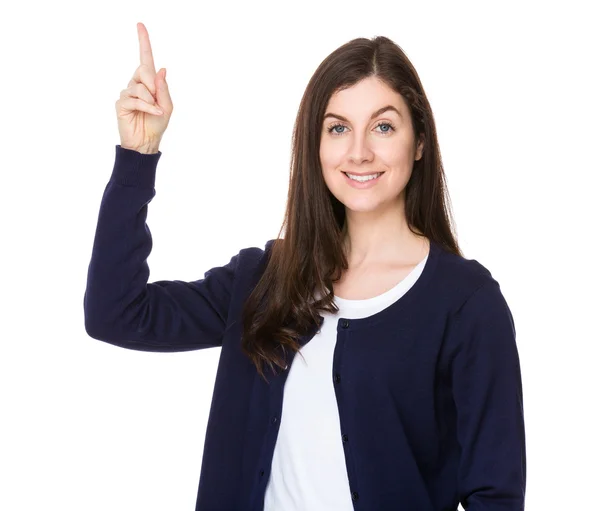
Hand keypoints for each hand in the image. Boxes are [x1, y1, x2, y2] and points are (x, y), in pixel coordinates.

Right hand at [115, 22, 172, 153]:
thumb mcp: (167, 106)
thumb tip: (161, 68)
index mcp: (148, 82)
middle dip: (153, 84)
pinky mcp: (121, 103)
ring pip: (140, 86)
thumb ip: (163, 88)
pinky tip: (154, 113)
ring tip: (154, 111)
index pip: (145, 58)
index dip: (143, 42)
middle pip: (144, 70)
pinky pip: (135, 99)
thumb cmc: (157, 124)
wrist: (147, 142)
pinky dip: (148, 106)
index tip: (140, 25)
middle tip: (157, 100)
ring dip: (151, 100)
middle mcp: (136, 84)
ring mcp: (127, 93)